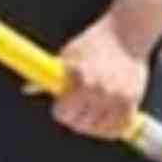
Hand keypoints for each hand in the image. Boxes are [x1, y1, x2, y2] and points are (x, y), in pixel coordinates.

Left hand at [55, 17, 148, 138]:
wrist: (128, 32)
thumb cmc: (95, 41)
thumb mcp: (69, 54)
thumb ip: (52, 75)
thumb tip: (28, 89)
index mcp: (81, 79)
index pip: (64, 113)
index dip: (60, 111)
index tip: (61, 107)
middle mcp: (100, 90)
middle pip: (80, 124)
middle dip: (75, 119)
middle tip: (77, 110)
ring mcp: (118, 96)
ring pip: (100, 128)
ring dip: (94, 125)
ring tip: (92, 115)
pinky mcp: (133, 99)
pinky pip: (120, 125)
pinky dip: (112, 126)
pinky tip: (107, 119)